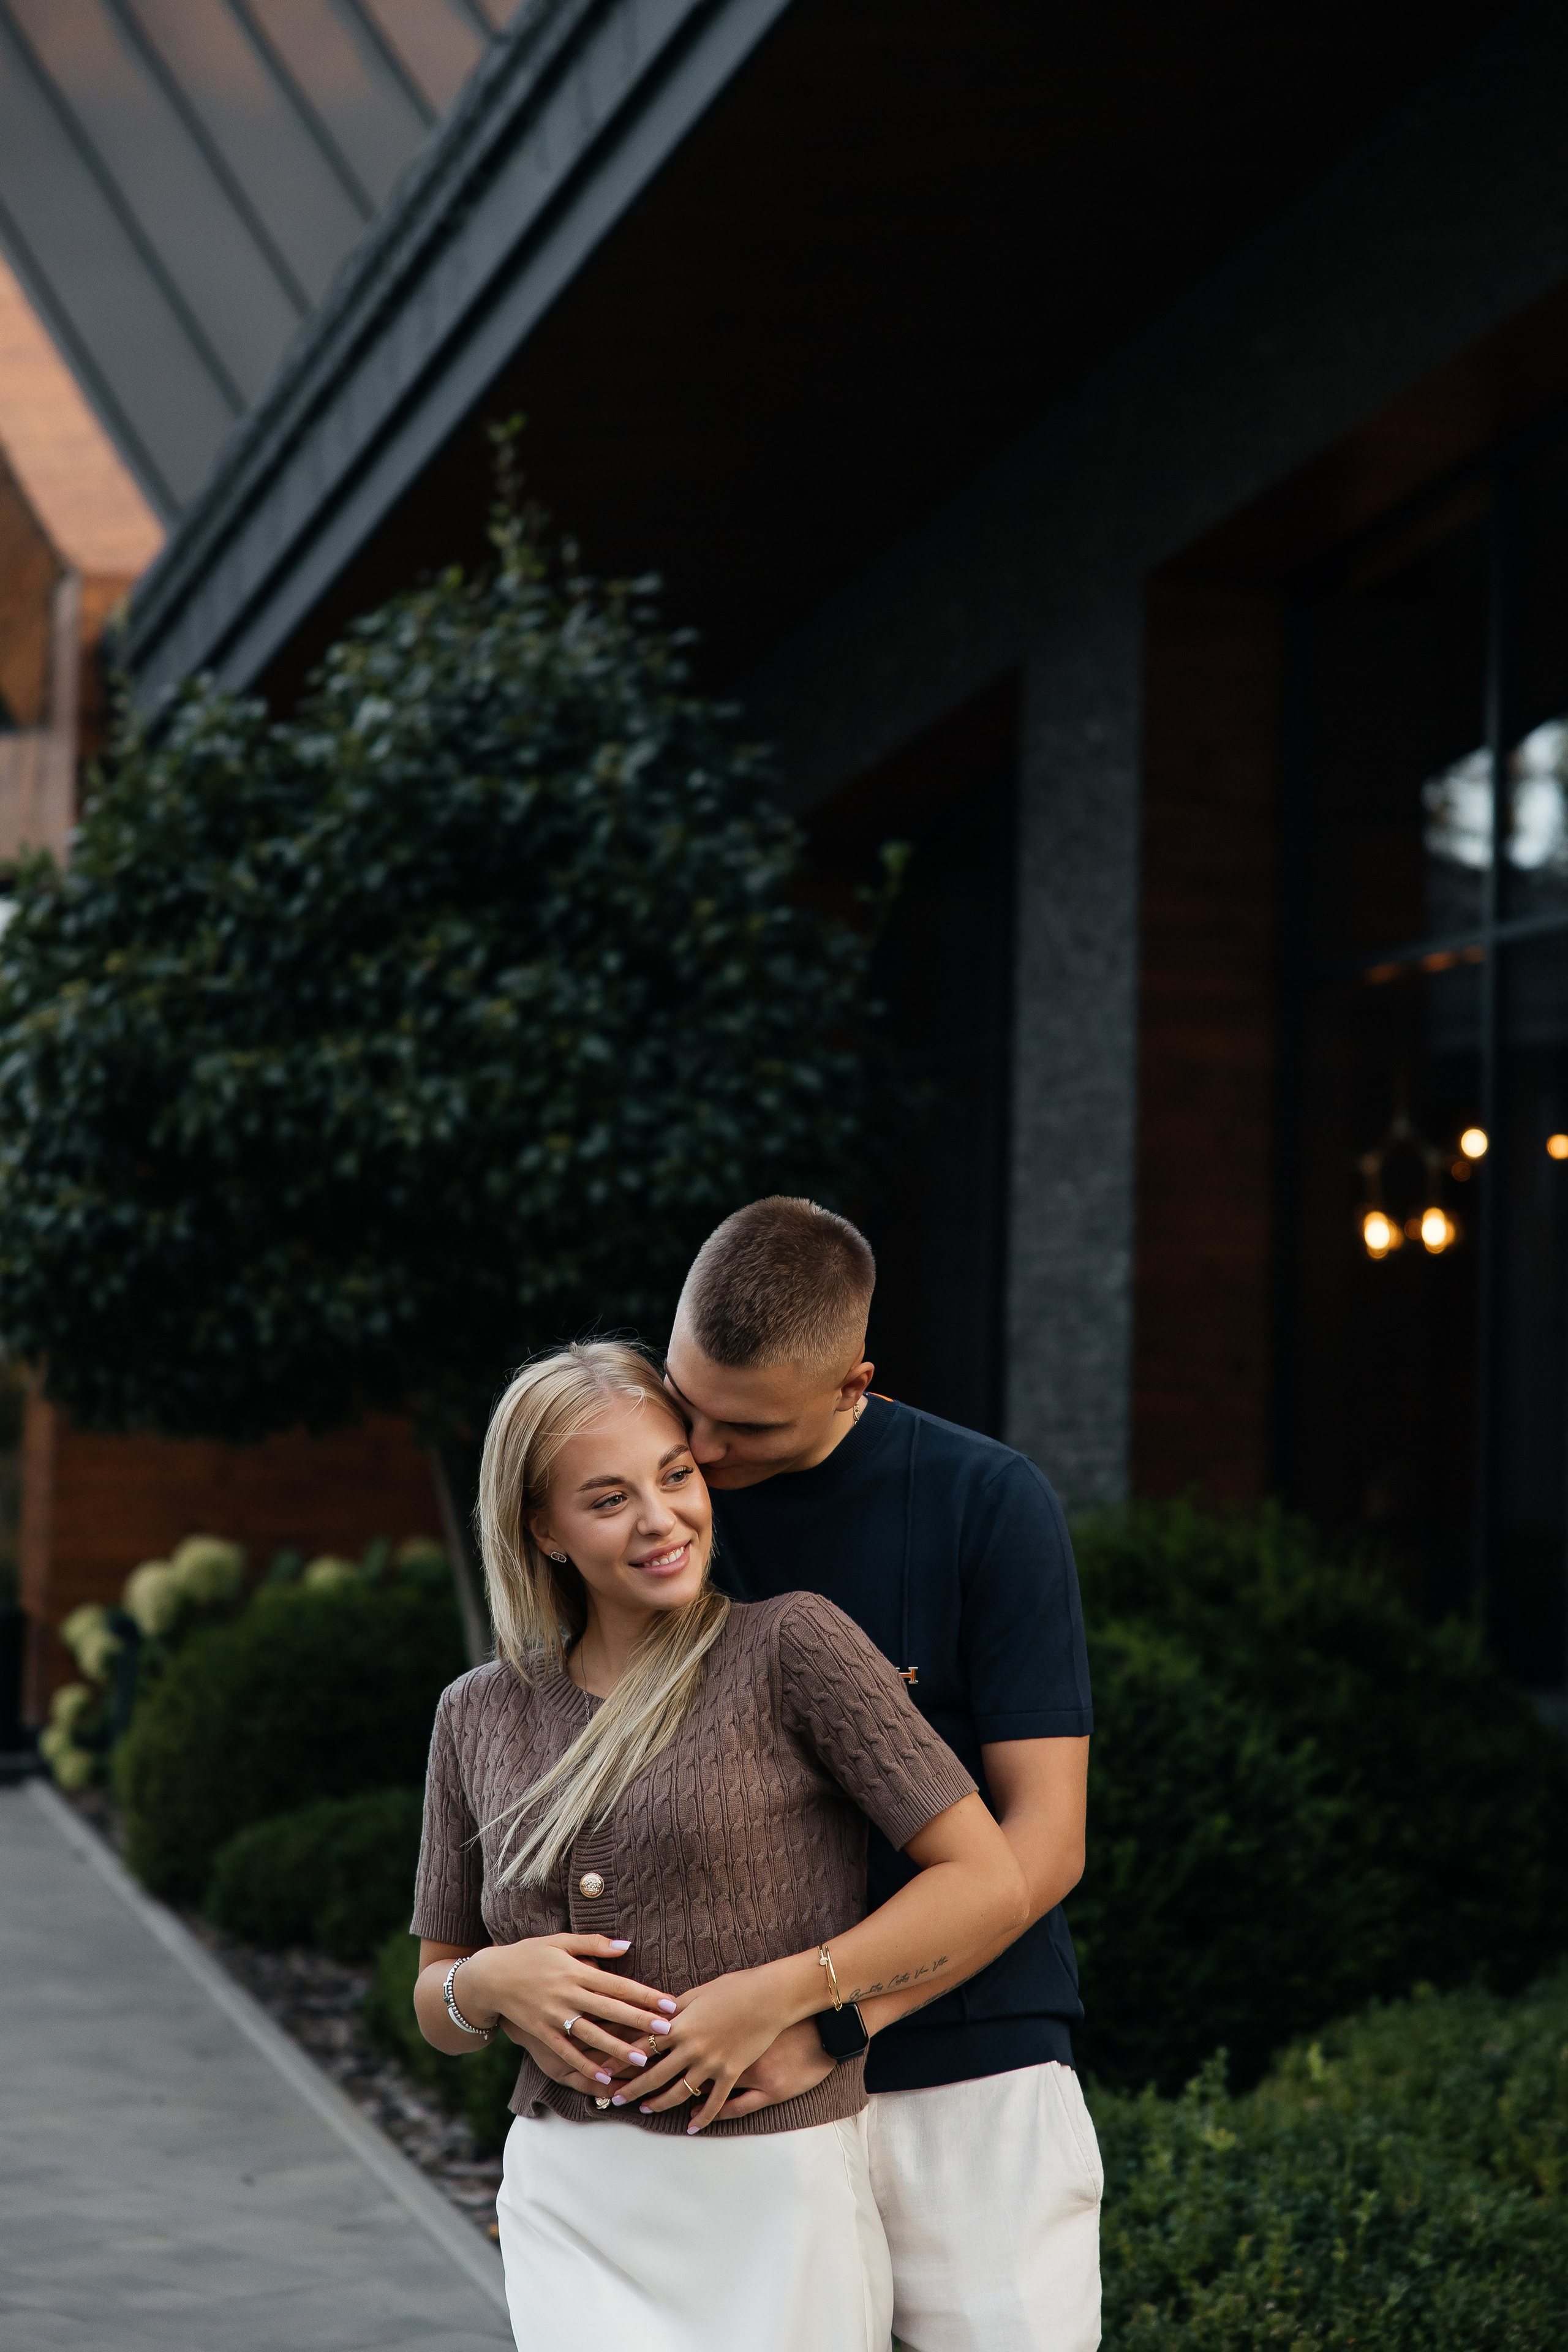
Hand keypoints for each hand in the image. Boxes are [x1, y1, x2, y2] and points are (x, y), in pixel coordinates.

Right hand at [462, 1934, 676, 2091]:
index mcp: (576, 1970)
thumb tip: (626, 1945)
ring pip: (591, 2035)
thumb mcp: (560, 1941)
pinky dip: (585, 2065)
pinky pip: (567, 2052)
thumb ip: (594, 1943)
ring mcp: (554, 2015)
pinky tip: (605, 2076)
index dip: (644, 1995)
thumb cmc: (529, 1954)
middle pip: (610, 2010)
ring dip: (617, 2049)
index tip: (668, 2003)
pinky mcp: (542, 2032)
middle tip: (666, 2032)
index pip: (618, 1984)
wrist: (491, 1976)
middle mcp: (567, 1994)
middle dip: (639, 2022)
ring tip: (642, 2059)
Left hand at [621, 1955, 815, 2130]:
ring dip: (660, 2104)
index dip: (619, 2059)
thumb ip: (675, 2008)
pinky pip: (715, 2102)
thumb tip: (655, 2015)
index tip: (602, 2069)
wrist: (770, 1996)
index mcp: (680, 2025)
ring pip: (679, 2092)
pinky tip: (692, 2127)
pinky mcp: (732, 2073)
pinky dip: (702, 2117)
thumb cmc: (735, 1987)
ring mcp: (712, 2063)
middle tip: (615, 2099)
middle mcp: (691, 2048)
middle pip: (654, 2075)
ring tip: (647, 2110)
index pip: (641, 2046)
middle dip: (632, 2089)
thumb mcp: (699, 1992)